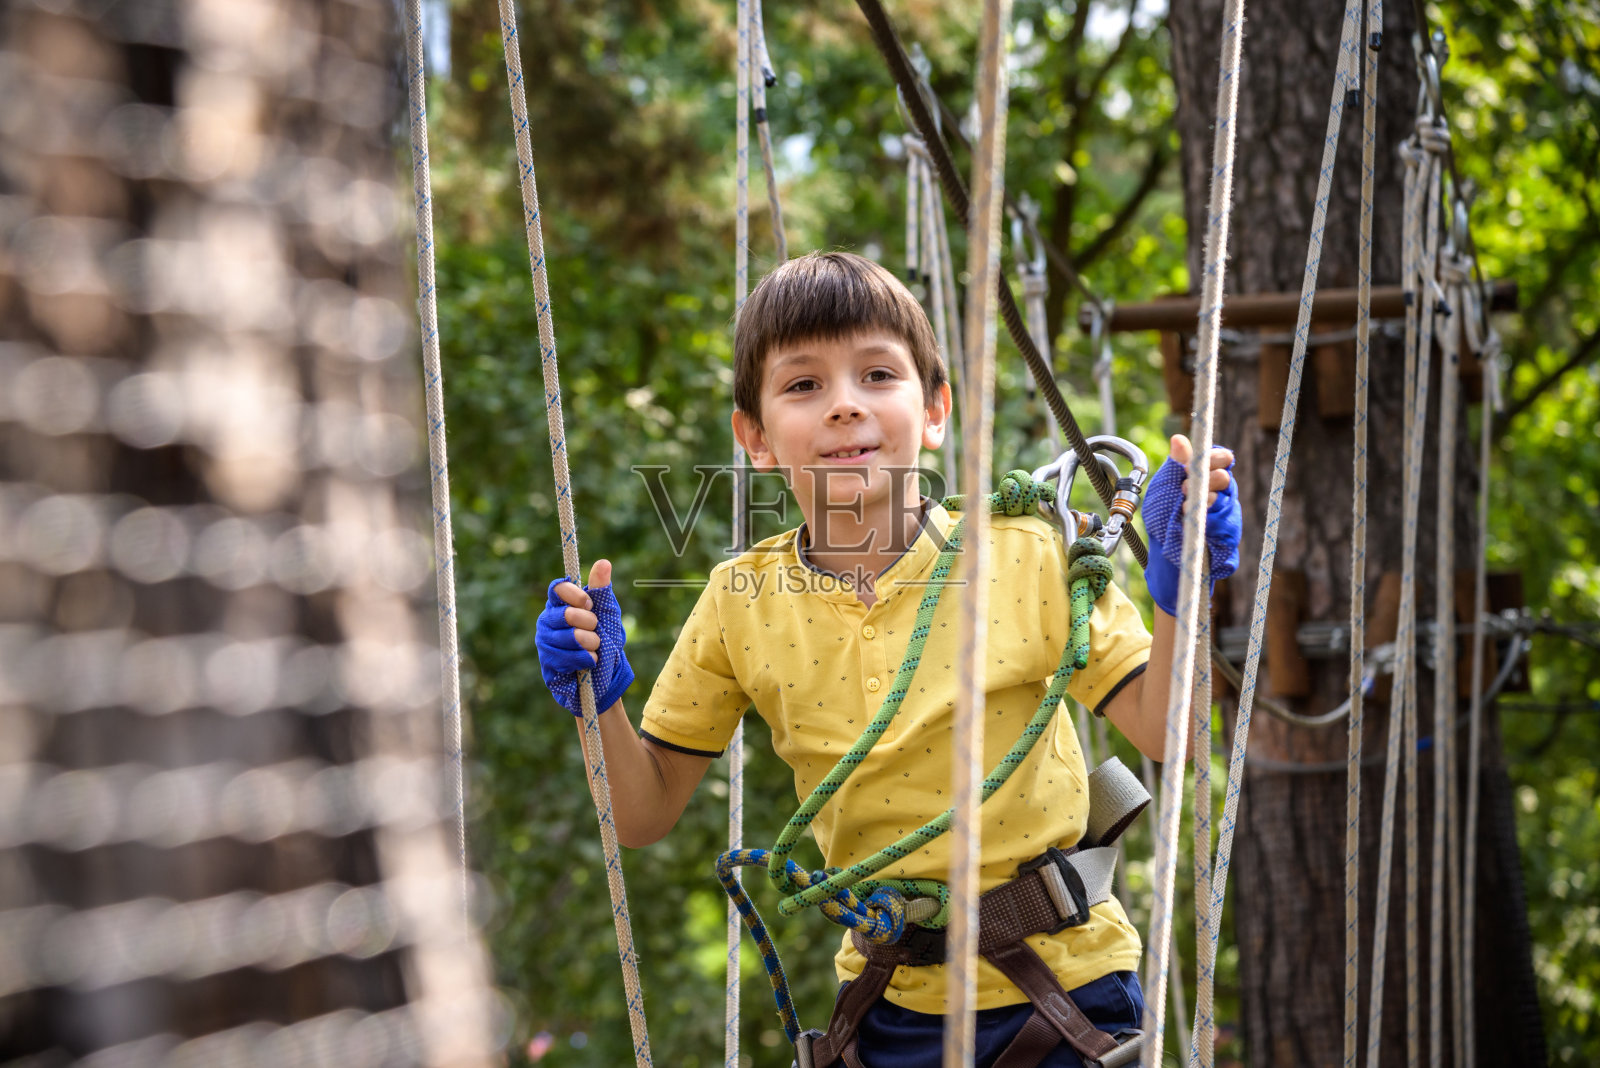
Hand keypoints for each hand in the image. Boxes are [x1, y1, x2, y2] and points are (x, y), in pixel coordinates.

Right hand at [535, 559, 634, 715]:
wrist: (605, 674)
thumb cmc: (605, 638)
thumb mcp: (607, 612)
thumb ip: (602, 589)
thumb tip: (604, 562)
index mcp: (560, 603)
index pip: (557, 589)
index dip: (575, 595)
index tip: (589, 603)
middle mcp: (547, 620)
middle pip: (566, 614)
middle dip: (589, 623)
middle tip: (596, 629)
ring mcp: (544, 642)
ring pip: (569, 637)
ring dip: (591, 644)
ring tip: (595, 647)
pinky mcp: (547, 662)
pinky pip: (567, 657)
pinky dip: (585, 659)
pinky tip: (589, 661)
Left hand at [1141, 435, 1241, 615]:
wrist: (1165, 551)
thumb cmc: (1164, 514)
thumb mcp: (1164, 486)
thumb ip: (1176, 465)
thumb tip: (1178, 439)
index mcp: (1205, 475)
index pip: (1220, 458)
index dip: (1214, 457)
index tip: (1201, 462)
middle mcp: (1220, 490)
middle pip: (1224, 477)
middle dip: (1205, 480)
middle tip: (1184, 487)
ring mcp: (1226, 511)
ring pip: (1224, 499)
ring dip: (1203, 500)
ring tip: (1184, 506)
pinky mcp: (1228, 532)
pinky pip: (1225, 523)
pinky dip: (1208, 521)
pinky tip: (1193, 521)